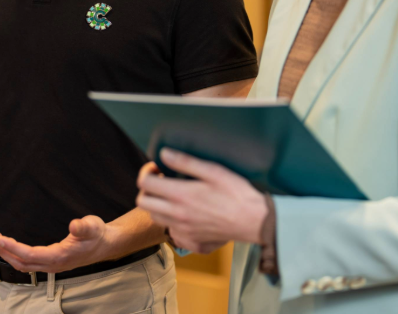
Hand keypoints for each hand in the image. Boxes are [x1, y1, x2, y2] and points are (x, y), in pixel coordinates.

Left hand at [0, 215, 109, 273]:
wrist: (105, 245)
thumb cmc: (97, 234)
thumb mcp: (93, 226)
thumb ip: (84, 226)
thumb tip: (74, 225)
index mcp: (59, 257)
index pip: (29, 255)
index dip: (12, 247)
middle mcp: (52, 264)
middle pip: (21, 261)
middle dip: (3, 250)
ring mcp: (50, 265)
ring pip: (22, 264)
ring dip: (6, 253)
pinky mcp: (49, 262)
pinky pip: (27, 262)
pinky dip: (14, 255)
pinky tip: (9, 246)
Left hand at [136, 149, 268, 253]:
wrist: (254, 221)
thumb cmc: (237, 194)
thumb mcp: (213, 171)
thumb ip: (185, 163)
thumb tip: (164, 154)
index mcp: (180, 195)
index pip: (144, 184)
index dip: (147, 172)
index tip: (157, 168)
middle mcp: (177, 215)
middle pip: (143, 203)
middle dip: (148, 190)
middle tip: (162, 183)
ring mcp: (183, 231)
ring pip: (155, 218)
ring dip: (158, 206)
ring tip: (174, 198)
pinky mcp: (191, 242)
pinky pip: (171, 233)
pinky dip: (173, 223)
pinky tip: (187, 215)